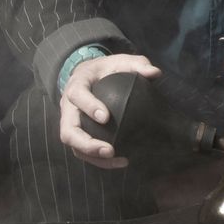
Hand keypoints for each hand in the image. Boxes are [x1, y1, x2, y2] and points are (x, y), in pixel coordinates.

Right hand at [59, 53, 160, 168]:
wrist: (88, 76)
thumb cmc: (107, 69)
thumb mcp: (121, 61)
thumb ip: (137, 64)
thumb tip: (155, 73)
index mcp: (77, 84)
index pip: (77, 95)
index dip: (88, 106)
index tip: (106, 117)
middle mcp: (68, 107)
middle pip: (68, 130)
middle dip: (86, 144)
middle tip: (109, 150)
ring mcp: (70, 122)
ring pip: (73, 145)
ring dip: (93, 157)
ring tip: (117, 160)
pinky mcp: (76, 134)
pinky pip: (82, 151)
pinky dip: (98, 160)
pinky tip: (120, 161)